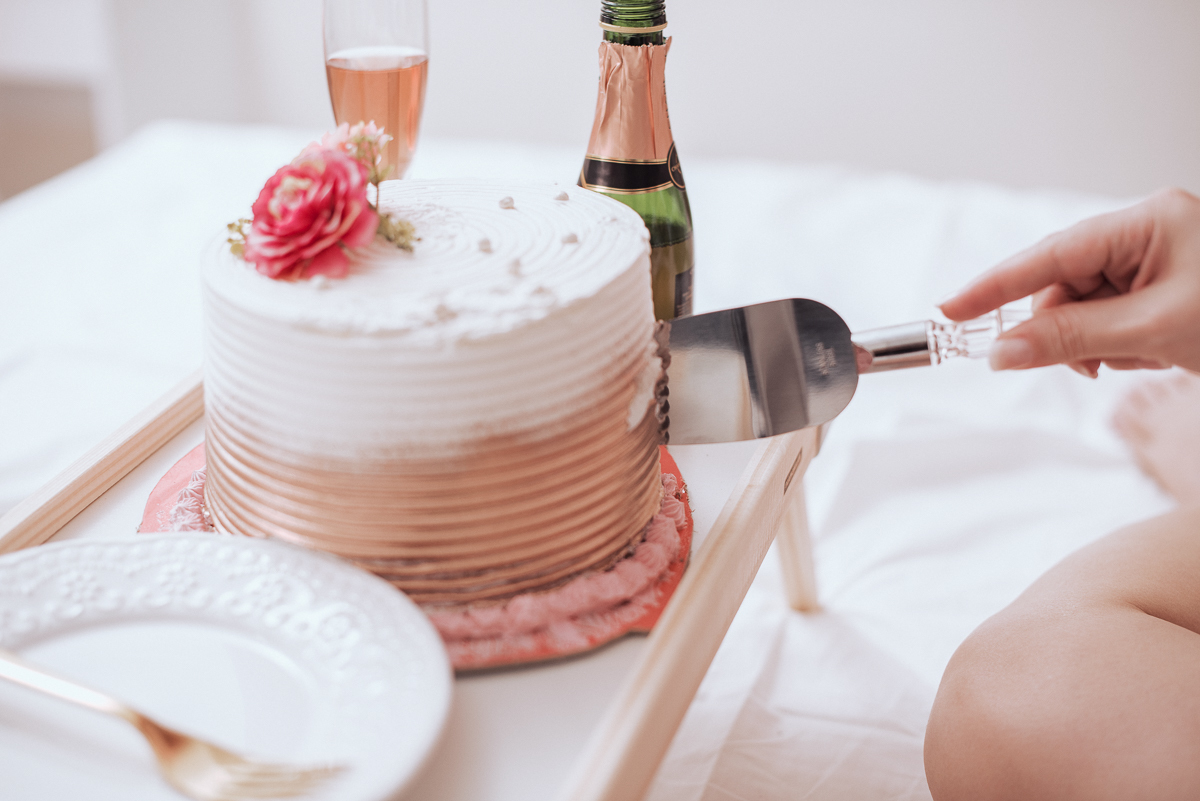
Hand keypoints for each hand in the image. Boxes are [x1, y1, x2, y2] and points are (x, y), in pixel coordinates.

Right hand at [939, 187, 1199, 375]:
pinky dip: (1113, 344)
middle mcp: (1148, 231)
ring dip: (1091, 342)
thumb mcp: (1154, 333)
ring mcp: (1158, 258)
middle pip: (1065, 280)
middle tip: (1067, 364)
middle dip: (1060, 326)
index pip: (1051, 253)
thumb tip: (1003, 351)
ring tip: (1131, 362)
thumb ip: (1071, 339)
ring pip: (1085, 304)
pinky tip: (1144, 359)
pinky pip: (1111, 315)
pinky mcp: (1165, 287)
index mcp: (1148, 221)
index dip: (996, 285)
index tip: (951, 311)